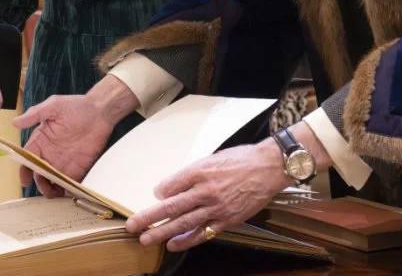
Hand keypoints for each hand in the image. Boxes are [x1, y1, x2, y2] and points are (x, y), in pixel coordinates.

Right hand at [12, 93, 116, 197]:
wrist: (101, 111)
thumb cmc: (77, 106)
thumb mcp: (54, 106)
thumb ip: (35, 114)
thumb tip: (15, 122)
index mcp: (41, 140)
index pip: (28, 158)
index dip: (24, 170)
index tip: (25, 180)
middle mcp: (50, 153)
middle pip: (39, 174)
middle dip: (40, 184)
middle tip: (45, 190)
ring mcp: (64, 162)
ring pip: (53, 181)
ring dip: (52, 190)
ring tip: (55, 195)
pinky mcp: (78, 167)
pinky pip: (70, 182)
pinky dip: (68, 190)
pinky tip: (68, 194)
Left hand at [125, 139, 291, 251]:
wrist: (269, 167)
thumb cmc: (242, 159)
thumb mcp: (213, 158)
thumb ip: (193, 173)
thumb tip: (171, 187)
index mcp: (200, 171)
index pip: (171, 185)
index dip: (160, 192)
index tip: (155, 195)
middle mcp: (205, 190)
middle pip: (171, 207)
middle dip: (149, 217)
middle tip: (132, 225)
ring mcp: (216, 208)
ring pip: (183, 223)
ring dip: (162, 232)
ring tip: (145, 239)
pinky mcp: (226, 220)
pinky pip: (202, 233)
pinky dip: (186, 240)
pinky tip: (173, 244)